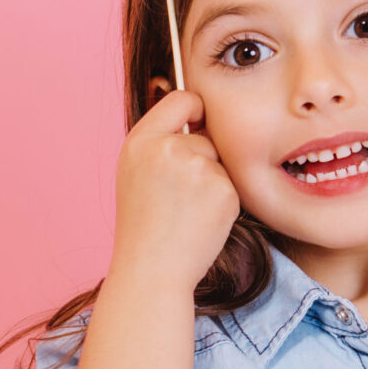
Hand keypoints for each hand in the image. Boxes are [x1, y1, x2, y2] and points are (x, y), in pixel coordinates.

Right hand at [109, 87, 239, 291]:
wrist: (152, 268)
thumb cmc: (143, 225)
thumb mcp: (136, 172)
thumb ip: (160, 142)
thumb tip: (198, 114)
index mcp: (141, 141)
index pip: (181, 99)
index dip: (194, 110)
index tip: (197, 123)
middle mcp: (167, 148)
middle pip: (205, 137)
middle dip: (201, 160)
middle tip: (178, 196)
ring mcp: (197, 168)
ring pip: (219, 163)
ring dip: (212, 183)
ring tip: (187, 211)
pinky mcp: (223, 190)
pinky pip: (231, 186)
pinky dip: (222, 203)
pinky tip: (201, 221)